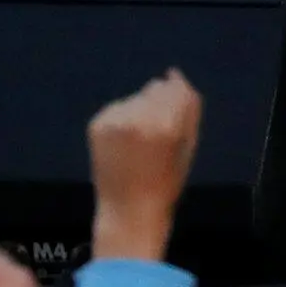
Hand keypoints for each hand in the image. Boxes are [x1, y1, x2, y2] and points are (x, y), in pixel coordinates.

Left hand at [86, 68, 201, 265]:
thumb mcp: (188, 144)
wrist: (128, 212)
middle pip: (155, 88)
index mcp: (166, 123)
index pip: (177, 88)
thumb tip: (173, 73)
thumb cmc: (166, 182)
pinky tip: (122, 144)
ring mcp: (114, 120)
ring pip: (136, 98)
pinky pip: (118, 108)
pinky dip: (122, 120)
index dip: (178, 104)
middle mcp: (138, 117)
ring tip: (137, 144)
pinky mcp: (97, 124)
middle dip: (158, 105)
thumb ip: (188, 106)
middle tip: (154, 139)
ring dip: (139, 111)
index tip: (174, 124)